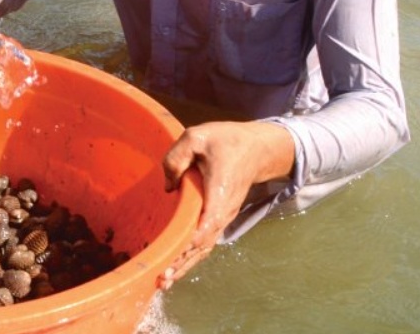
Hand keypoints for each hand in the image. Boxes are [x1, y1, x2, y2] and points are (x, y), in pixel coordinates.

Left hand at [158, 120, 294, 288]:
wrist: (257, 149)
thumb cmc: (226, 141)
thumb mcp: (197, 137)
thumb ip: (177, 157)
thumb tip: (168, 187)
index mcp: (219, 191)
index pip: (207, 221)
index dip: (192, 238)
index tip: (175, 252)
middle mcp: (223, 211)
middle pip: (203, 243)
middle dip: (182, 261)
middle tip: (162, 278)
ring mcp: (223, 217)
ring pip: (204, 247)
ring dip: (185, 265)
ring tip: (165, 282)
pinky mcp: (220, 218)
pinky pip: (205, 242)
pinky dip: (191, 257)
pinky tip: (176, 268)